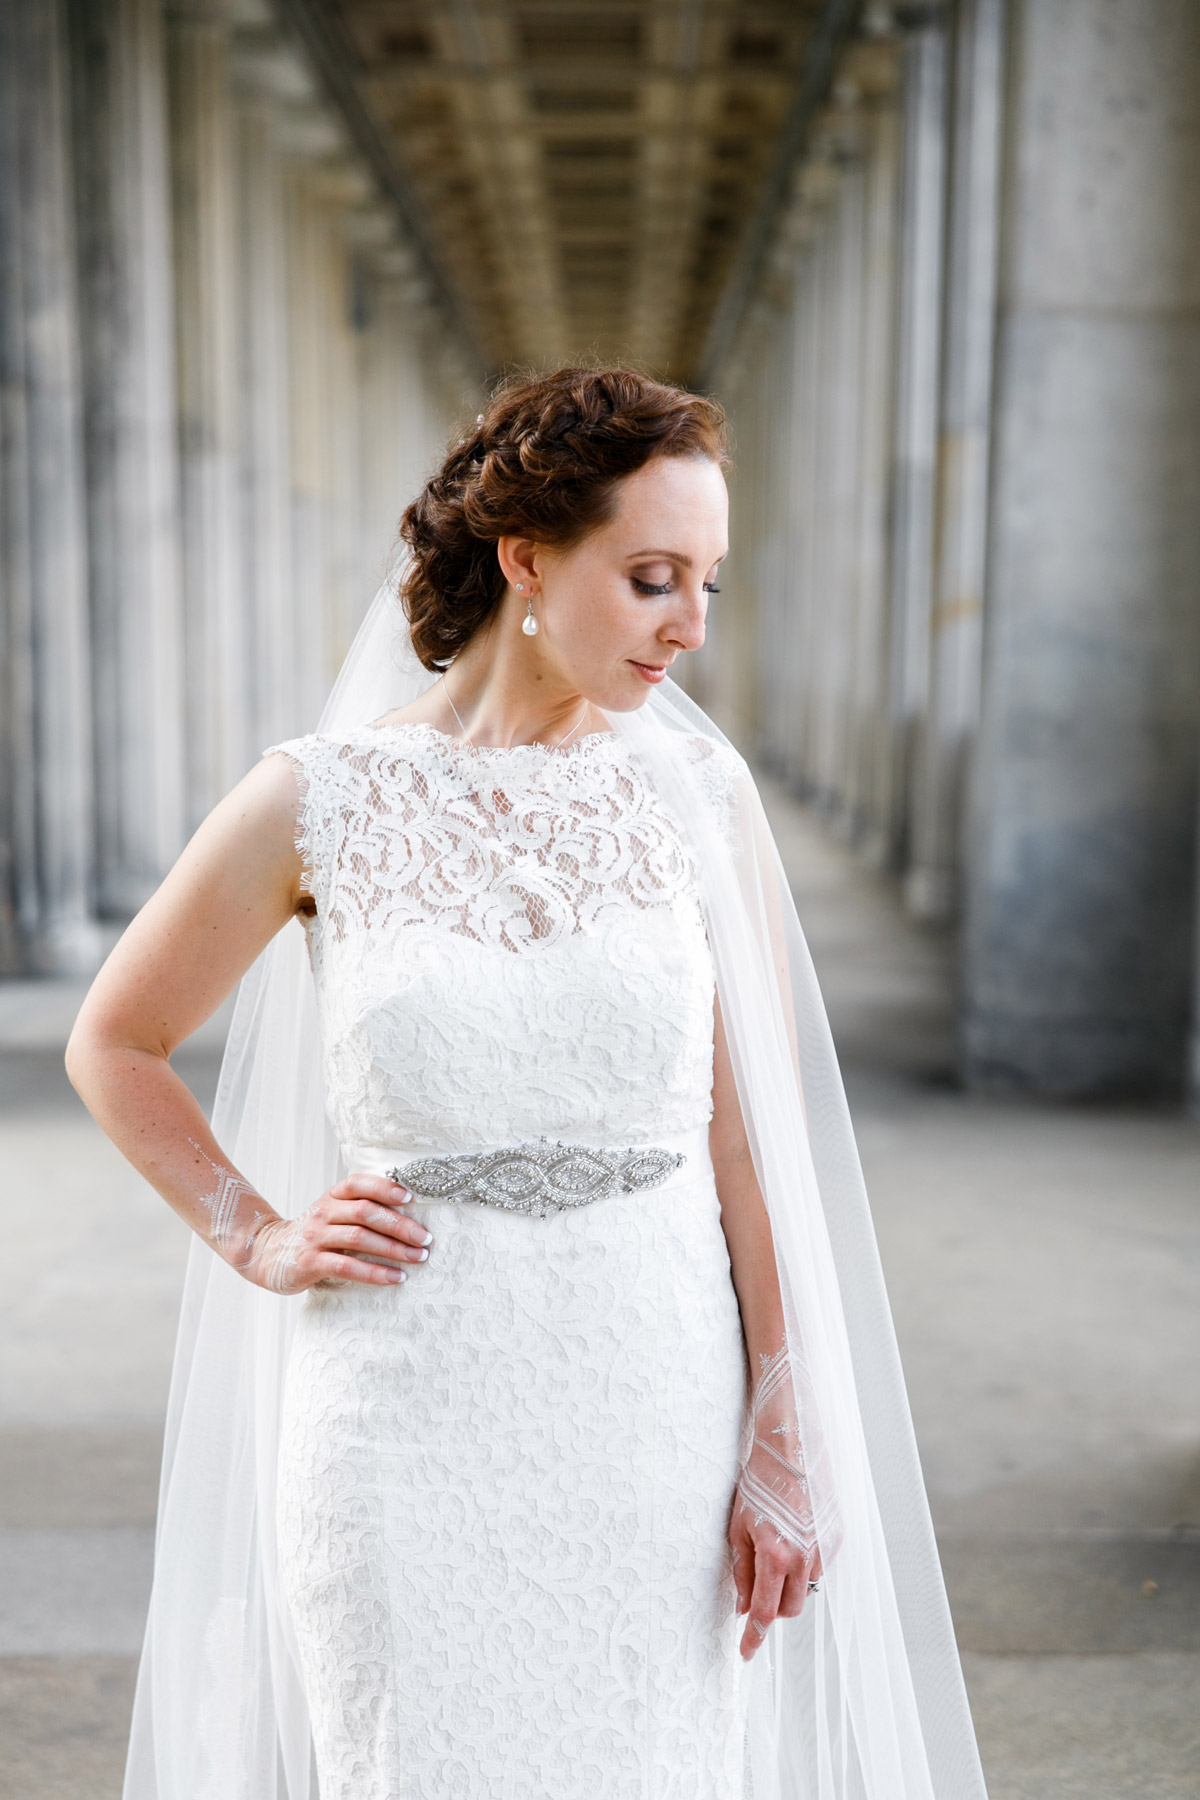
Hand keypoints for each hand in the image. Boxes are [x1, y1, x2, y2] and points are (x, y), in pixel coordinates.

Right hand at [240, 1174, 432, 1294]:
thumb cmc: (315, 1233)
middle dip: (400, 1225)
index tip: (411, 1198)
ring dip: (394, 1249)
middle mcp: (324, 1212)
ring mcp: (315, 1237)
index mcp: (332, 1196)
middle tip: (426, 1238)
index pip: (359, 1183)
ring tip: (418, 1257)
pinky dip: (375, 1272)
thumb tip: (409, 1213)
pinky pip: (348, 1266)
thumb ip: (360, 1209)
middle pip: (366, 1212)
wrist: (268, 1254)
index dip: (385, 1188)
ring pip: (359, 1238)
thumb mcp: (333, 1213)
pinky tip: (395, 1278)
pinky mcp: (311, 1262)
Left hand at [730, 1344, 821, 1659]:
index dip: (753, 1637)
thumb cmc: (758, 1480)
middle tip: (757, 1590)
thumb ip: (742, 1569)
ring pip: (808, 1589)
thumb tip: (741, 1604)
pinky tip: (795, 1537)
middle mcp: (805, 1557)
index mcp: (776, 1555)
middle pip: (791, 1609)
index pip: (764, 1613)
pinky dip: (806, 1564)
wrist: (792, 1442)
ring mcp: (826, 1548)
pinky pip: (820, 1566)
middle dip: (773, 1608)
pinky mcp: (839, 1536)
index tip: (745, 1654)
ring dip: (790, 1586)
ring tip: (777, 1553)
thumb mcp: (739, 1525)